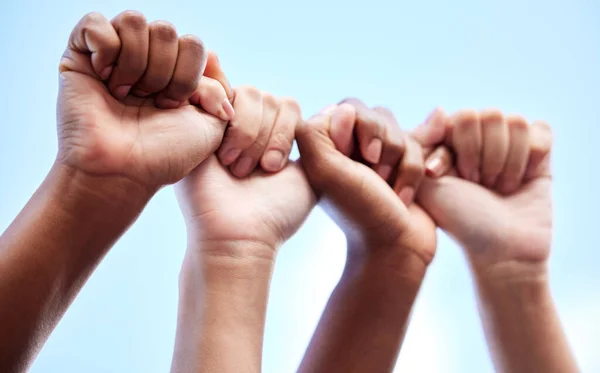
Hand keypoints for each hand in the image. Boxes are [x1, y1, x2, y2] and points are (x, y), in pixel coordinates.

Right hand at [57, 11, 233, 190]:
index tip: (173, 107)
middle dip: (163, 73)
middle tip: (148, 102)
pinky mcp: (80, 54)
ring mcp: (113, 55)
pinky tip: (104, 79)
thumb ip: (221, 89)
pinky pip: (97, 23)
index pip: (194, 43)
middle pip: (166, 31)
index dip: (188, 76)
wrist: (122, 172)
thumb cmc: (165, 154)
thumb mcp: (212, 125)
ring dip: (136, 64)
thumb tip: (212, 57)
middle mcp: (146, 60)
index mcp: (175, 73)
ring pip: (134, 21)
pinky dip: (105, 50)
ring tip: (125, 95)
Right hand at [172, 89, 313, 371]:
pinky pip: (212, 87)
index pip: (287, 105)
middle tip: (258, 170)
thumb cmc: (275, 215)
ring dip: (248, 131)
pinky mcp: (194, 124)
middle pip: (268, 97)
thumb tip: (336, 108)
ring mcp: (218, 126)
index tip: (276, 168)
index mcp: (269, 138)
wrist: (236, 235)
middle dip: (268, 134)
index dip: (286, 131)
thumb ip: (324, 141)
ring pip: (247, 93)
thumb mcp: (313, 175)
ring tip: (237, 168)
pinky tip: (220, 145)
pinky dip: (221, 106)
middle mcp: (244, 129)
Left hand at [296, 99, 435, 267]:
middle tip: (376, 175)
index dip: (360, 128)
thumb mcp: (326, 171)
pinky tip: (404, 196)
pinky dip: (414, 172)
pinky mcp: (403, 164)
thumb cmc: (360, 211)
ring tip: (389, 189)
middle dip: (384, 144)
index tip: (358, 159)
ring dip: (400, 161)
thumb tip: (344, 110)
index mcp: (326, 146)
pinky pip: (418, 145)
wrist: (396, 246)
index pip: (348, 108)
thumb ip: (318, 133)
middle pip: (377, 114)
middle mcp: (350, 147)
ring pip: (399, 129)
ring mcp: (378, 156)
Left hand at [414, 108, 552, 275]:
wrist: (500, 250)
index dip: (458, 150)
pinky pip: (538, 131)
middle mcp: (479, 138)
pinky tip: (519, 182)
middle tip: (477, 183)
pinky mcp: (539, 151)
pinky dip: (528, 158)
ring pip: (514, 122)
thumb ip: (420, 142)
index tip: (444, 177)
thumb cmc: (459, 219)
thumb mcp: (424, 182)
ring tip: (496, 186)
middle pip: (489, 115)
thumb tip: (441, 109)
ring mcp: (509, 142)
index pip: (460, 118)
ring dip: (504, 162)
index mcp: (450, 139)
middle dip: (482, 156)